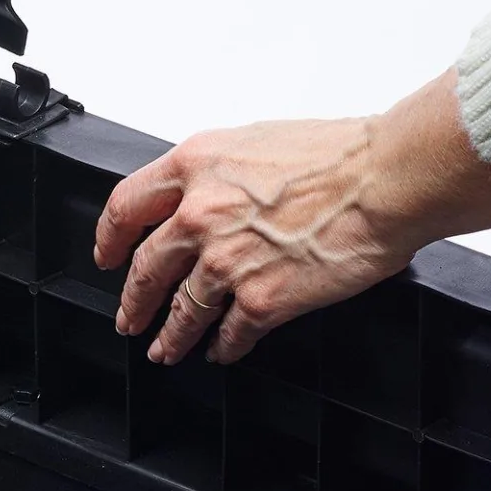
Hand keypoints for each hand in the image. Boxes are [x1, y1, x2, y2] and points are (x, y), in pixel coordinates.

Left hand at [94, 73, 490, 365]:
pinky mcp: (261, 300)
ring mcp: (226, 261)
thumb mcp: (256, 140)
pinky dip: (223, 347)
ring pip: (181, 309)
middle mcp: (200, 213)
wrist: (384, 179)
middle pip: (145, 267)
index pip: (127, 205)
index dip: (109, 236)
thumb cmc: (339, 152)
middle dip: (133, 299)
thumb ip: (219, 171)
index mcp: (196, 164)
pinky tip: (223, 350)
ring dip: (170, 335)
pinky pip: (230, 334)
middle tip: (128, 316)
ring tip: (166, 348)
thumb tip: (209, 194)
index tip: (107, 253)